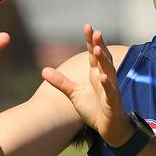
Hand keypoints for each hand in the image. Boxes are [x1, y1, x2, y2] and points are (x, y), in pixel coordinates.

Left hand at [41, 24, 132, 146]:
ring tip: (97, 49)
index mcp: (96, 74)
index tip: (87, 26)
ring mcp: (110, 89)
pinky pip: (110, 92)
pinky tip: (103, 78)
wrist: (109, 128)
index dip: (90, 41)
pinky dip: (107, 85)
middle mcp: (105, 78)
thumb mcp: (74, 94)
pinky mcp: (113, 103)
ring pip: (108, 72)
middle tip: (95, 31)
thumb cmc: (94, 109)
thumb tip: (43, 70)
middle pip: (102, 58)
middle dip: (99, 45)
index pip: (93, 54)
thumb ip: (61, 82)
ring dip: (104, 61)